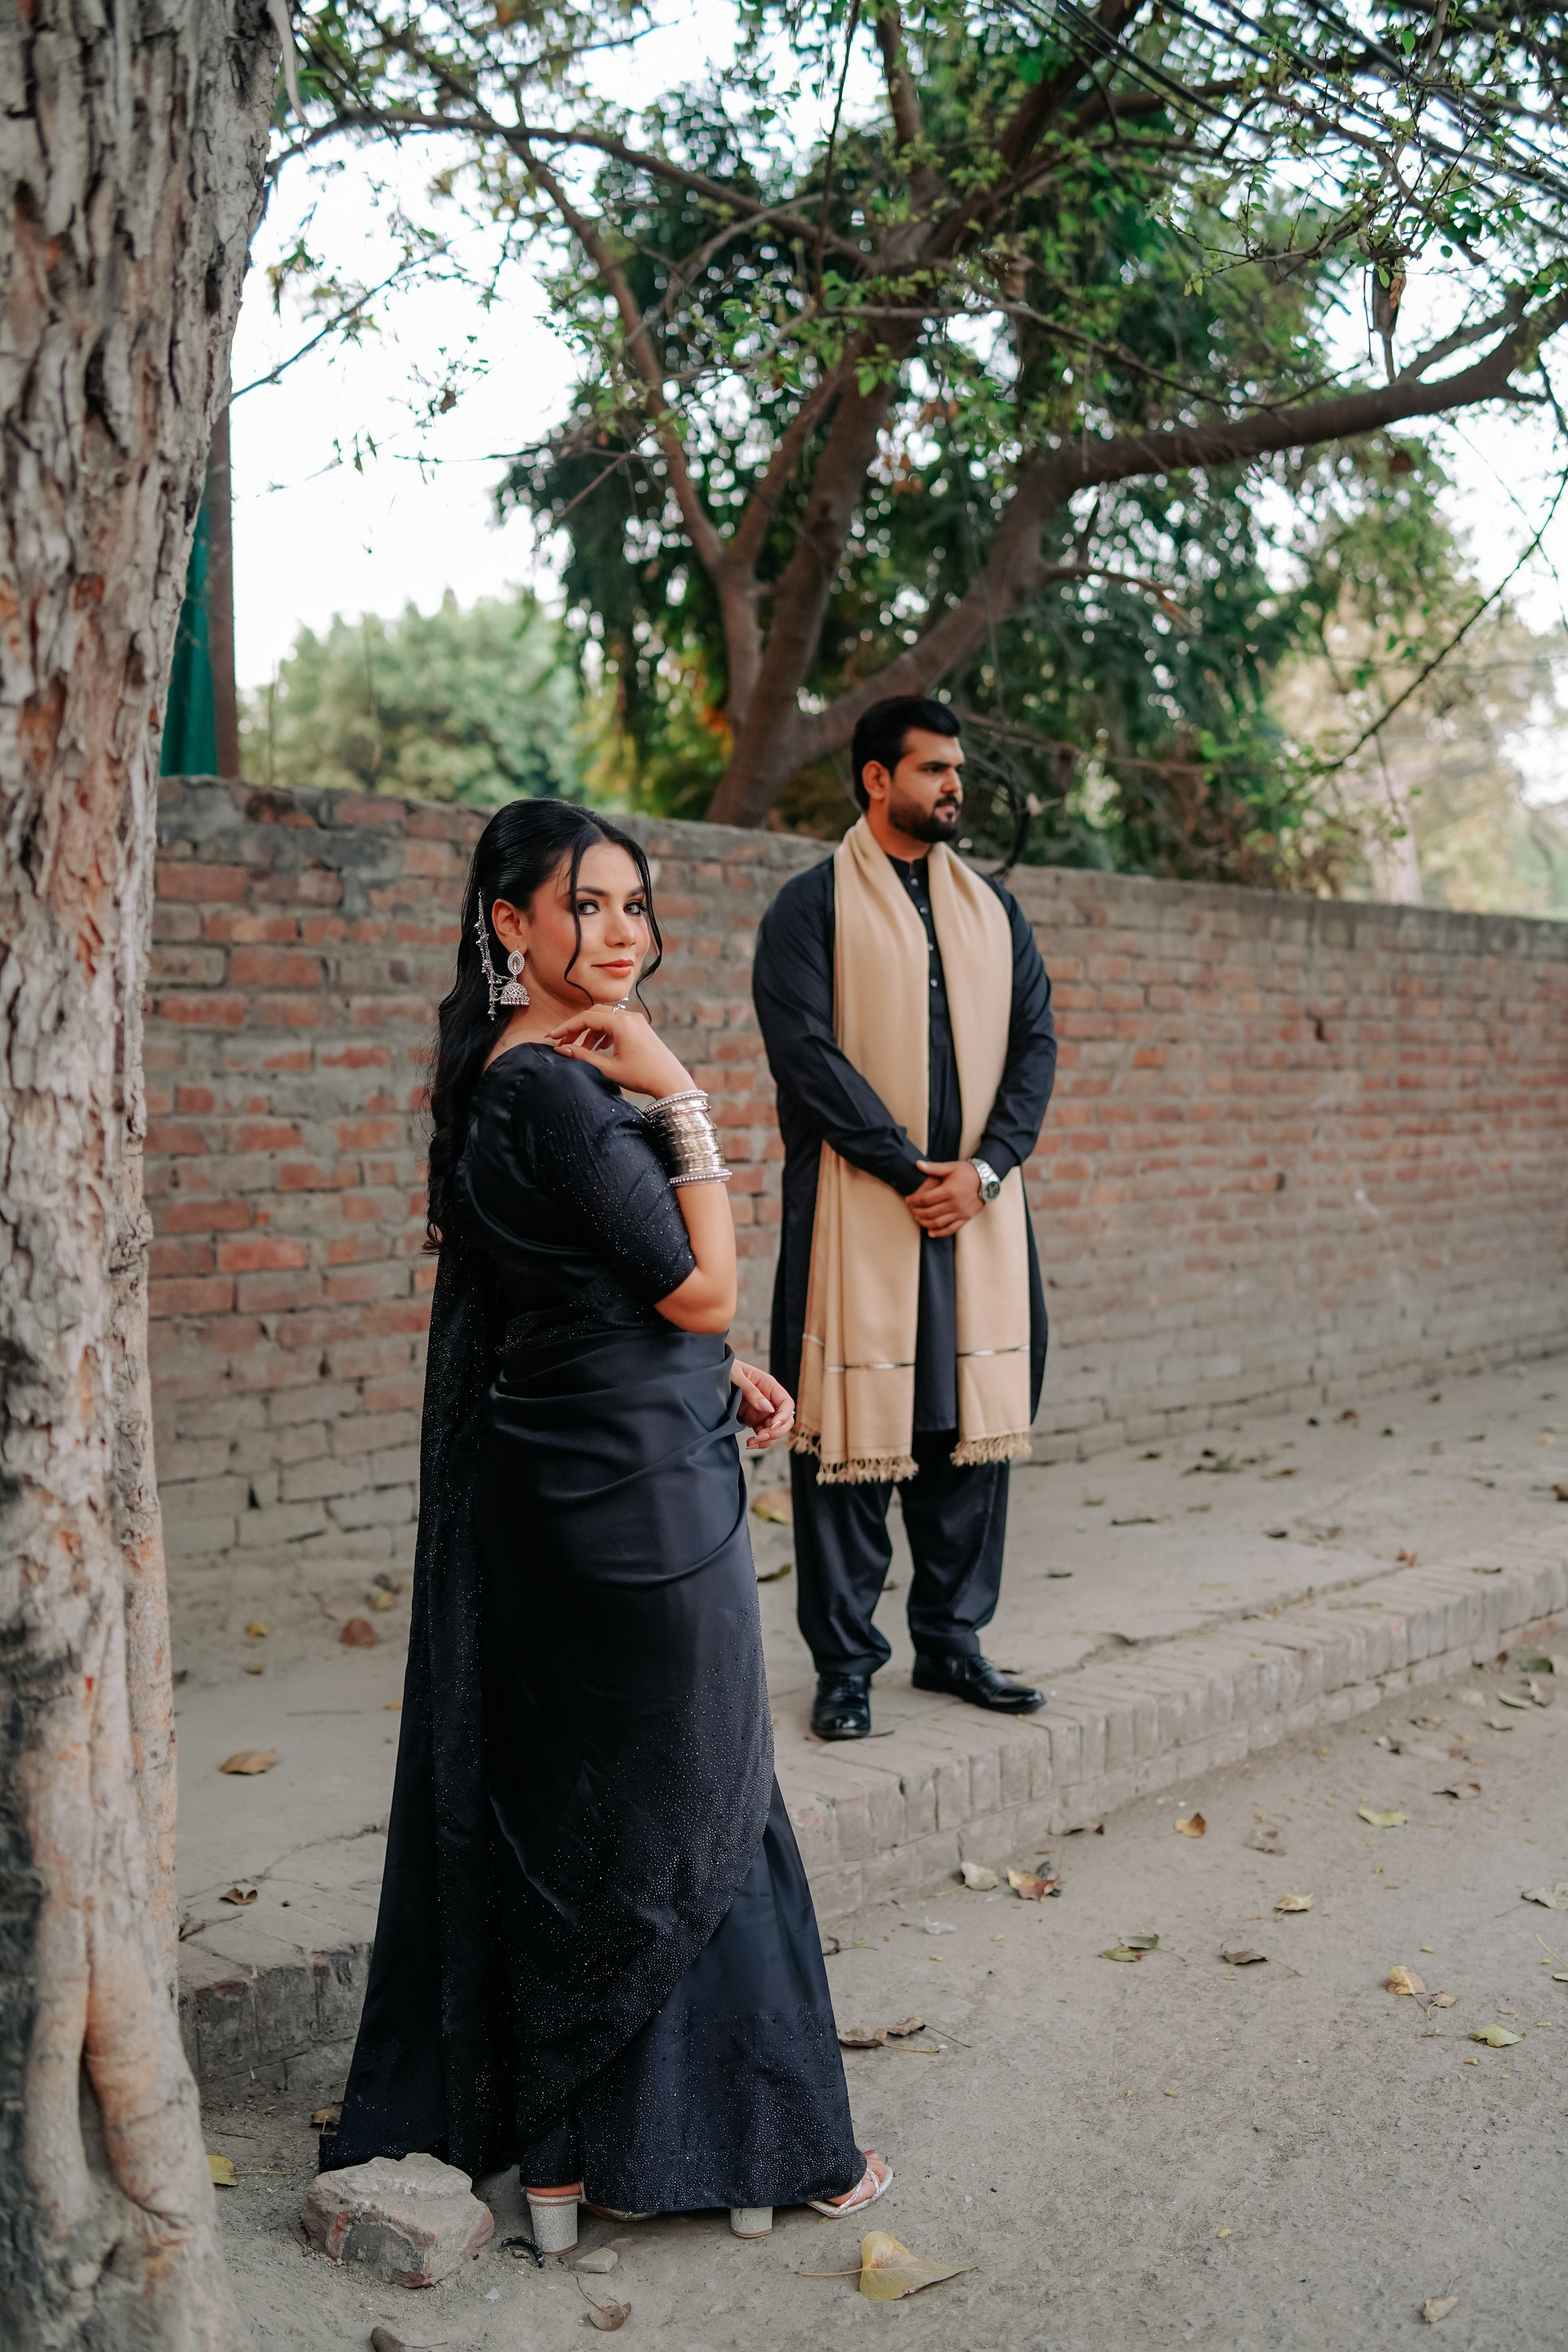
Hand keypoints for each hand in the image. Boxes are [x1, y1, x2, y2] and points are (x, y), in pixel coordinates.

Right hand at [546, 1003, 694, 1100]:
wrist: (672, 1082)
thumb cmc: (643, 1076)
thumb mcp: (609, 1068)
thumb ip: (583, 1056)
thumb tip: (561, 1049)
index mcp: (621, 1023)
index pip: (585, 1018)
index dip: (566, 1028)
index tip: (551, 1037)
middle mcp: (629, 1017)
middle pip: (594, 1014)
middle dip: (577, 1027)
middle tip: (563, 1042)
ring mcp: (637, 1021)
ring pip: (605, 1018)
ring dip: (590, 1031)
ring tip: (580, 1049)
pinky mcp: (641, 1027)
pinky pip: (617, 1024)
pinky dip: (604, 1033)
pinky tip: (599, 1048)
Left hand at [731, 1360, 794, 1450]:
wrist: (710, 1375)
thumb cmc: (725, 1369)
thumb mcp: (736, 1375)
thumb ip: (751, 1391)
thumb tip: (767, 1407)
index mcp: (769, 1386)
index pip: (786, 1404)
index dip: (784, 1416)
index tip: (772, 1425)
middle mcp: (769, 1400)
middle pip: (785, 1420)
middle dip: (776, 1431)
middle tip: (760, 1436)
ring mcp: (762, 1411)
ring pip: (774, 1430)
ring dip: (767, 1440)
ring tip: (752, 1442)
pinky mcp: (753, 1419)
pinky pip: (762, 1434)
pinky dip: (759, 1442)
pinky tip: (749, 1442)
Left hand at [907, 1158, 983, 1237]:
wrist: (987, 1180)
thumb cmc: (967, 1172)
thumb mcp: (951, 1167)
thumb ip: (933, 1168)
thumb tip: (917, 1164)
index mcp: (949, 1190)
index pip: (925, 1199)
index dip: (914, 1200)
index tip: (908, 1199)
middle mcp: (954, 1203)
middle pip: (930, 1212)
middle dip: (917, 1212)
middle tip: (911, 1209)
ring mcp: (961, 1212)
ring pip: (938, 1223)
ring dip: (925, 1222)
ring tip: (918, 1218)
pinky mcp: (966, 1218)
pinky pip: (951, 1229)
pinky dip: (939, 1232)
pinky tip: (930, 1232)